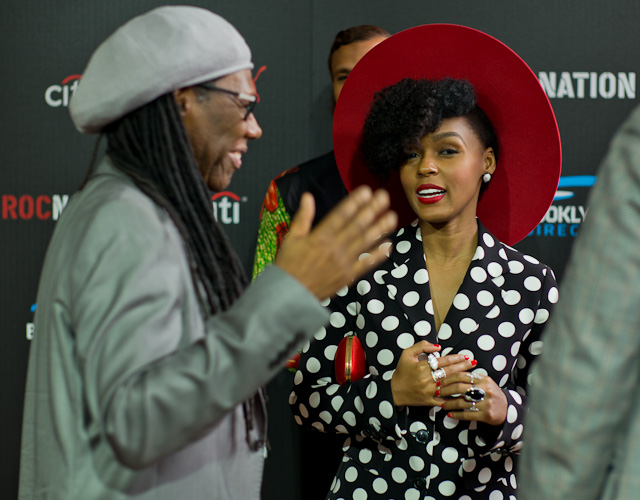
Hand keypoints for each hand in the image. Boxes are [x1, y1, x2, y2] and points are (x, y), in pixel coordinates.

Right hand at [275, 187, 396, 299]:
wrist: (289, 295)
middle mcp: (335, 248)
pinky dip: (378, 255)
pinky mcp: (349, 276)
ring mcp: (344, 262)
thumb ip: (302, 217)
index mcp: (320, 236)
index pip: (341, 215)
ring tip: (392, 216)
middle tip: (384, 197)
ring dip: (380, 229)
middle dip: (372, 210)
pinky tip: (388, 245)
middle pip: (357, 226)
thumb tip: (308, 196)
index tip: (366, 191)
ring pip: (365, 242)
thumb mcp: (290, 238)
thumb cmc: (288, 265)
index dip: (355, 202)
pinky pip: (366, 264)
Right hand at [390, 341, 475, 406]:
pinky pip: (446, 400)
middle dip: (463, 367)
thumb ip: (421, 346)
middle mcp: (428, 379)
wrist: (394, 391)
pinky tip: (465, 394)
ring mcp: (430, 391)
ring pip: (451, 386)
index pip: (444, 361)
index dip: (456, 358)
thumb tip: (437, 346)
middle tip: (473, 363)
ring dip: (463, 381)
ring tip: (472, 377)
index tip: (465, 356)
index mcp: (423, 367)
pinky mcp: (430, 401)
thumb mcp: (407, 354)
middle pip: (450, 372)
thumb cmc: (401, 372)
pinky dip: (456, 398)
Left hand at [439, 369, 507, 425]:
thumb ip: (472, 378)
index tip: (440, 381)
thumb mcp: (486, 382)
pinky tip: (450, 414)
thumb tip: (452, 373)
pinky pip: (467, 414)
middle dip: (446, 390)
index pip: (462, 375)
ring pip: (461, 402)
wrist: (508, 409)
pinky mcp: (486, 415)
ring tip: (442, 404)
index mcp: (484, 379)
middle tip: (438, 392)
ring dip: (449, 403)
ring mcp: (486, 403)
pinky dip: (456, 414)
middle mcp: (485, 390)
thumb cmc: (492, 394)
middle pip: (459, 387)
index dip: (449, 378)